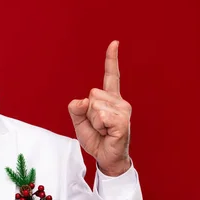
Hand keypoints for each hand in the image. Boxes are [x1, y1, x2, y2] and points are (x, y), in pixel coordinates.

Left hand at [68, 41, 131, 176]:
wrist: (106, 157)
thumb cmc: (96, 138)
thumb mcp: (79, 122)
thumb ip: (76, 109)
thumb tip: (83, 100)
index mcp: (110, 98)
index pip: (111, 76)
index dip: (111, 59)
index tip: (114, 43)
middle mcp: (119, 101)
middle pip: (92, 94)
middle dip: (88, 112)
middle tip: (98, 125)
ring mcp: (123, 111)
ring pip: (95, 106)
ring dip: (93, 121)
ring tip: (103, 130)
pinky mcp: (123, 122)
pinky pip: (101, 117)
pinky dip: (99, 126)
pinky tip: (108, 133)